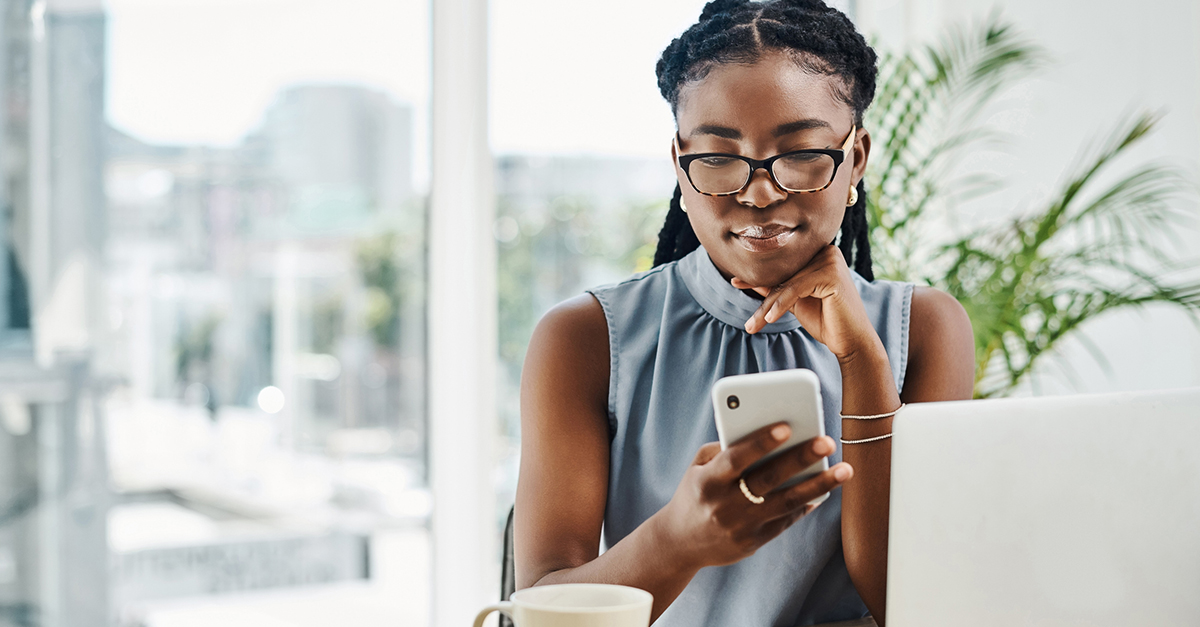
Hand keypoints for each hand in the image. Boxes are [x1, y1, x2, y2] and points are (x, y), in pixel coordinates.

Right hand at [652, 422, 852, 568]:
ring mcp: (740, 526)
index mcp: (707, 481)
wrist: (680, 542)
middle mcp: (724, 505)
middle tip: (827, 440)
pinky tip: (824, 490)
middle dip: (800, 458)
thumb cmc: (695, 493)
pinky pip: (785, 521)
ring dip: (818, 485)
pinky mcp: (753, 542)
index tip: (786, 426)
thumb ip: (725, 448)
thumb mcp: (698, 467)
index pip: (736, 458)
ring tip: (845, 469)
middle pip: (768, 479)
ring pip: (786, 503)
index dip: (760, 442)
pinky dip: (806, 504)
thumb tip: (769, 434)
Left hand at [732, 245, 880, 361]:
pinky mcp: (832, 273)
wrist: (851, 341)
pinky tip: (769, 319)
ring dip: (767, 306)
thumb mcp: (794, 300)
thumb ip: (775, 287)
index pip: (783, 264)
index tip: (736, 282)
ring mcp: (831, 260)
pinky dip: (780, 304)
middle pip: (784, 273)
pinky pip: (796, 288)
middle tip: (746, 315)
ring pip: (787, 282)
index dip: (759, 276)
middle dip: (762, 295)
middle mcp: (826, 250)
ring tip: (753, 325)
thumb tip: (745, 279)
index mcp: (819, 252)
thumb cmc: (826, 320)